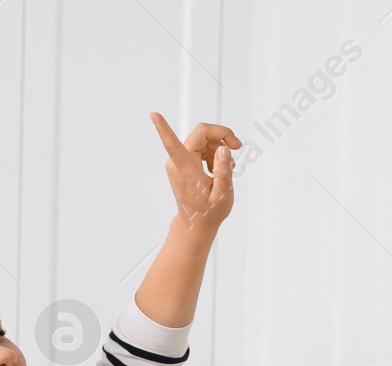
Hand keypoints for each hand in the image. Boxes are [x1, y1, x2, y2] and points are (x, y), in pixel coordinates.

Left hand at [150, 113, 237, 235]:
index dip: (163, 128)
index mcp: (185, 169)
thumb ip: (224, 170)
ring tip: (227, 167)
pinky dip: (214, 153)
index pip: (172, 144)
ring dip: (220, 147)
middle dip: (222, 135)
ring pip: (204, 139)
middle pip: (201, 133)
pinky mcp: (184, 162)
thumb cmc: (209, 213)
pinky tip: (219, 168)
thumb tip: (224, 148)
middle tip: (238, 147)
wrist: (197, 224)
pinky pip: (202, 147)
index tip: (153, 114)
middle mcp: (178, 162)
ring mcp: (180, 162)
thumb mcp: (223, 194)